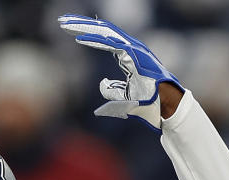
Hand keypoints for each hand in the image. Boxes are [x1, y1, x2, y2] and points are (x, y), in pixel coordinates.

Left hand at [58, 14, 183, 132]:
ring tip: (65, 23)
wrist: (166, 109)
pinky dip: (95, 39)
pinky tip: (78, 36)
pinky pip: (112, 43)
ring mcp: (134, 49)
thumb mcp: (124, 98)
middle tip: (62, 20)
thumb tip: (102, 83)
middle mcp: (131, 48)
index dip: (86, 33)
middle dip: (81, 24)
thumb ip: (112, 91)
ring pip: (105, 32)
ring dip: (84, 27)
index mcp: (128, 55)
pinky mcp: (135, 55)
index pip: (104, 39)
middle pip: (102, 31)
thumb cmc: (150, 104)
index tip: (69, 31)